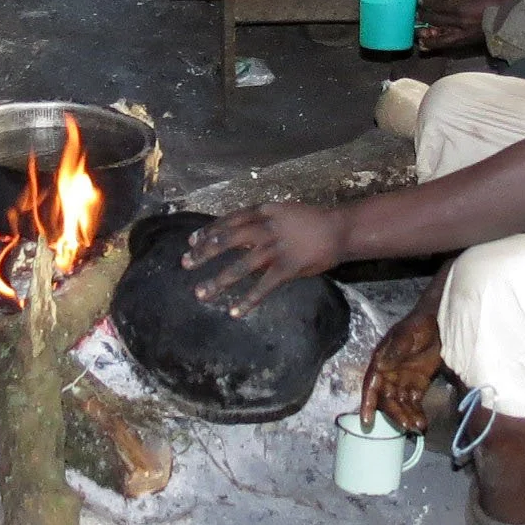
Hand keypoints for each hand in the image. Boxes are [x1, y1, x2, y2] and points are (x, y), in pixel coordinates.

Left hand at [180, 202, 350, 316]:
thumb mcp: (282, 213)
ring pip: (240, 267)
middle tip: (185, 264)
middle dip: (203, 253)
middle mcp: (265, 228)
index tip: (191, 241)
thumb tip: (237, 234)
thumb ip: (260, 223)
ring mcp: (275, 249)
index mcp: (263, 212)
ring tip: (200, 293)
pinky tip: (235, 312)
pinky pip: (263, 287)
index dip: (208, 231)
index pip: (228, 220)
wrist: (339, 229)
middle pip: (226, 240)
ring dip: (218, 282)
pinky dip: (247, 300)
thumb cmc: (311, 221)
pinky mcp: (287, 268)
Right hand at [360, 306, 444, 434]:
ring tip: (418, 427)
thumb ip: (394, 350)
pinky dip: (417, 413)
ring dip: (406, 415)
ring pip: (401, 403)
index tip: (366, 421)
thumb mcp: (405, 335)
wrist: (439, 321)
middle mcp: (389, 374)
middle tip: (406, 425)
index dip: (368, 403)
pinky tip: (422, 422)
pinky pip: (414, 402)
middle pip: (387, 399)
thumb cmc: (418, 325)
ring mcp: (404, 380)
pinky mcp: (418, 384)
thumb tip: (380, 366)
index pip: (371, 386)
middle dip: (395, 413)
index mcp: (381, 362)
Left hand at [417, 0, 508, 51]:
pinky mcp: (466, 43)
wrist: (513, 21)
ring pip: (438, 37)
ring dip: (426, 34)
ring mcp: (462, 35)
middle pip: (435, 20)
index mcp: (462, 8)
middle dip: (423, 15)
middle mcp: (459, 23)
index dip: (427, 1)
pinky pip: (447, 45)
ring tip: (417, 32)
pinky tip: (425, 45)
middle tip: (415, 12)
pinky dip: (435, 45)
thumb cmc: (498, 1)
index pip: (438, 5)